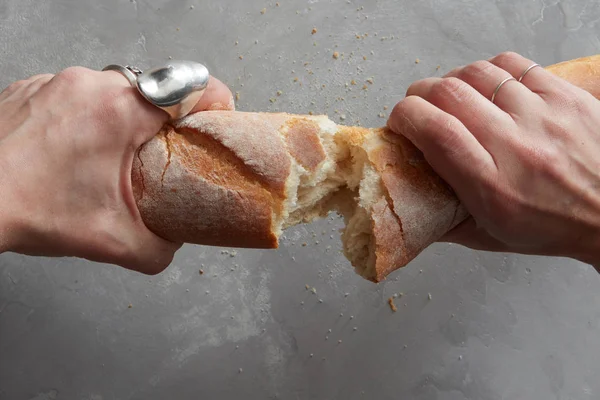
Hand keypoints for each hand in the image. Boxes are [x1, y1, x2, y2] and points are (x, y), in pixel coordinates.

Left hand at [0, 66, 232, 273]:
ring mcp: (59, 81)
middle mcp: (91, 85)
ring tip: (110, 157)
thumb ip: (160, 247)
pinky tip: (75, 150)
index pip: (193, 86)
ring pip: (115, 90)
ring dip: (124, 119)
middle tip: (158, 155)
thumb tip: (176, 241)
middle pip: (155, 89)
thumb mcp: (113, 242)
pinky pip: (80, 93)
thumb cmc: (27, 210)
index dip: (215, 104)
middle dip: (164, 122)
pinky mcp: (35, 86)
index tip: (215, 123)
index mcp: (120, 111)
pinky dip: (88, 118)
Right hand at [387, 52, 599, 265]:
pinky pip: (512, 64)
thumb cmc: (553, 228)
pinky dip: (487, 70)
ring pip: (476, 73)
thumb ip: (444, 222)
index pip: (434, 131)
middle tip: (418, 107)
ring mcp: (542, 116)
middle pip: (448, 94)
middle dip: (419, 95)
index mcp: (491, 187)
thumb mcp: (490, 238)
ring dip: (451, 81)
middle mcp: (515, 146)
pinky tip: (485, 86)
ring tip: (451, 97)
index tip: (399, 122)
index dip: (405, 116)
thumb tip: (409, 204)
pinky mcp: (563, 96)